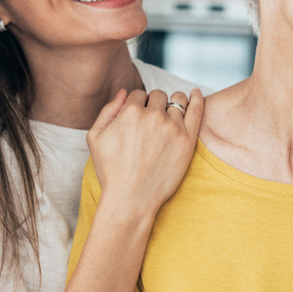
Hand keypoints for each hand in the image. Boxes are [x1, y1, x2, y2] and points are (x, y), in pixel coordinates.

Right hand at [87, 88, 203, 214]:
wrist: (131, 199)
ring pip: (177, 100)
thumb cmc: (111, 171)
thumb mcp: (95, 138)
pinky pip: (196, 109)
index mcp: (130, 112)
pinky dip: (196, 98)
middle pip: (158, 96)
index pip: (138, 94)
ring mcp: (172, 127)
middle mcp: (153, 116)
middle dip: (153, 104)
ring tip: (170, 114)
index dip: (136, 105)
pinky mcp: (187, 139)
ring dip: (172, 103)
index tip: (137, 119)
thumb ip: (107, 110)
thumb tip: (124, 92)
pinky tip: (196, 92)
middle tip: (151, 123)